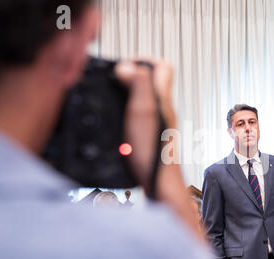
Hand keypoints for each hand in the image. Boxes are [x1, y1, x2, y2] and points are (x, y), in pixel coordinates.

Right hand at [115, 59, 206, 242]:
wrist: (158, 184)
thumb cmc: (152, 152)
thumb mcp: (143, 111)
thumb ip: (138, 84)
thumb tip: (128, 65)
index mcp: (163, 99)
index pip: (162, 67)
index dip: (142, 60)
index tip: (123, 67)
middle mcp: (163, 109)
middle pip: (152, 81)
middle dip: (131, 76)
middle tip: (113, 81)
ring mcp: (158, 123)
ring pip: (144, 98)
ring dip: (126, 93)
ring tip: (111, 98)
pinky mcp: (150, 136)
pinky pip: (139, 115)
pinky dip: (126, 112)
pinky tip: (116, 120)